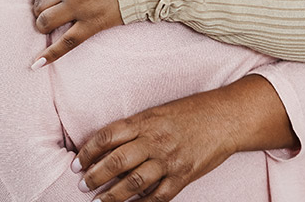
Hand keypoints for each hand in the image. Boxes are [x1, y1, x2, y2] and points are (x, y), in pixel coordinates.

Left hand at [31, 0, 121, 66]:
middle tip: (47, 13)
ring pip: (47, 22)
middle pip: (41, 4)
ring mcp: (80, 8)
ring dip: (43, 26)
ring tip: (47, 28)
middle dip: (40, 10)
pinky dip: (50, 54)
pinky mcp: (92, 25)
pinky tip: (36, 64)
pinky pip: (67, 42)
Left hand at [72, 89, 236, 201]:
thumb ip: (137, 126)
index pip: (109, 135)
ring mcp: (169, 160)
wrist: (226, 117)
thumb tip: (110, 145)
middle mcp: (155, 140)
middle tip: (83, 184)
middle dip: (95, 175)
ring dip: (112, 195)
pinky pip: (158, 197)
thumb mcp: (161, 111)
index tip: (78, 162)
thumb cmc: (192, 111)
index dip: (89, 150)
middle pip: (117, 161)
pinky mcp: (183, 175)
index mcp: (147, 120)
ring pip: (133, 182)